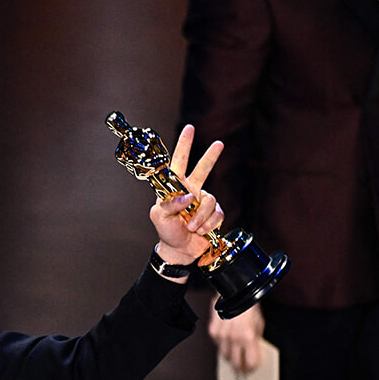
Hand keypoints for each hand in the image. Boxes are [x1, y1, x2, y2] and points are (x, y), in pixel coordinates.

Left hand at [148, 124, 224, 266]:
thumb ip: (170, 204)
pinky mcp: (214, 213)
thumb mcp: (159, 216)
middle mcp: (190, 190)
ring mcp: (203, 201)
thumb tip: (188, 196)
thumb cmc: (166, 231)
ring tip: (191, 226)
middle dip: (211, 156)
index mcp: (174, 188)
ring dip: (200, 217)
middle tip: (219, 144)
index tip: (189, 129)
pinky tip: (201, 230)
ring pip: (209, 200)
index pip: (177, 163)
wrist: (180, 250)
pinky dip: (208, 224)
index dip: (183, 146)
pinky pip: (217, 214)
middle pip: (203, 169)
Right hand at [208, 297, 264, 372]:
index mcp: (248, 337)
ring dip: (230, 358)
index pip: (250, 362)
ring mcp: (221, 335)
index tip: (252, 369)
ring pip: (224, 355)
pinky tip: (228, 343)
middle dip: (240, 367)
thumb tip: (252, 352)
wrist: (234, 294)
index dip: (252, 368)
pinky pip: (218, 345)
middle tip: (243, 370)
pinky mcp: (213, 331)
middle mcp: (233, 338)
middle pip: (235, 362)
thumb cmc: (248, 306)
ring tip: (235, 358)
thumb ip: (255, 341)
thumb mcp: (259, 325)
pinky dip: (223, 346)